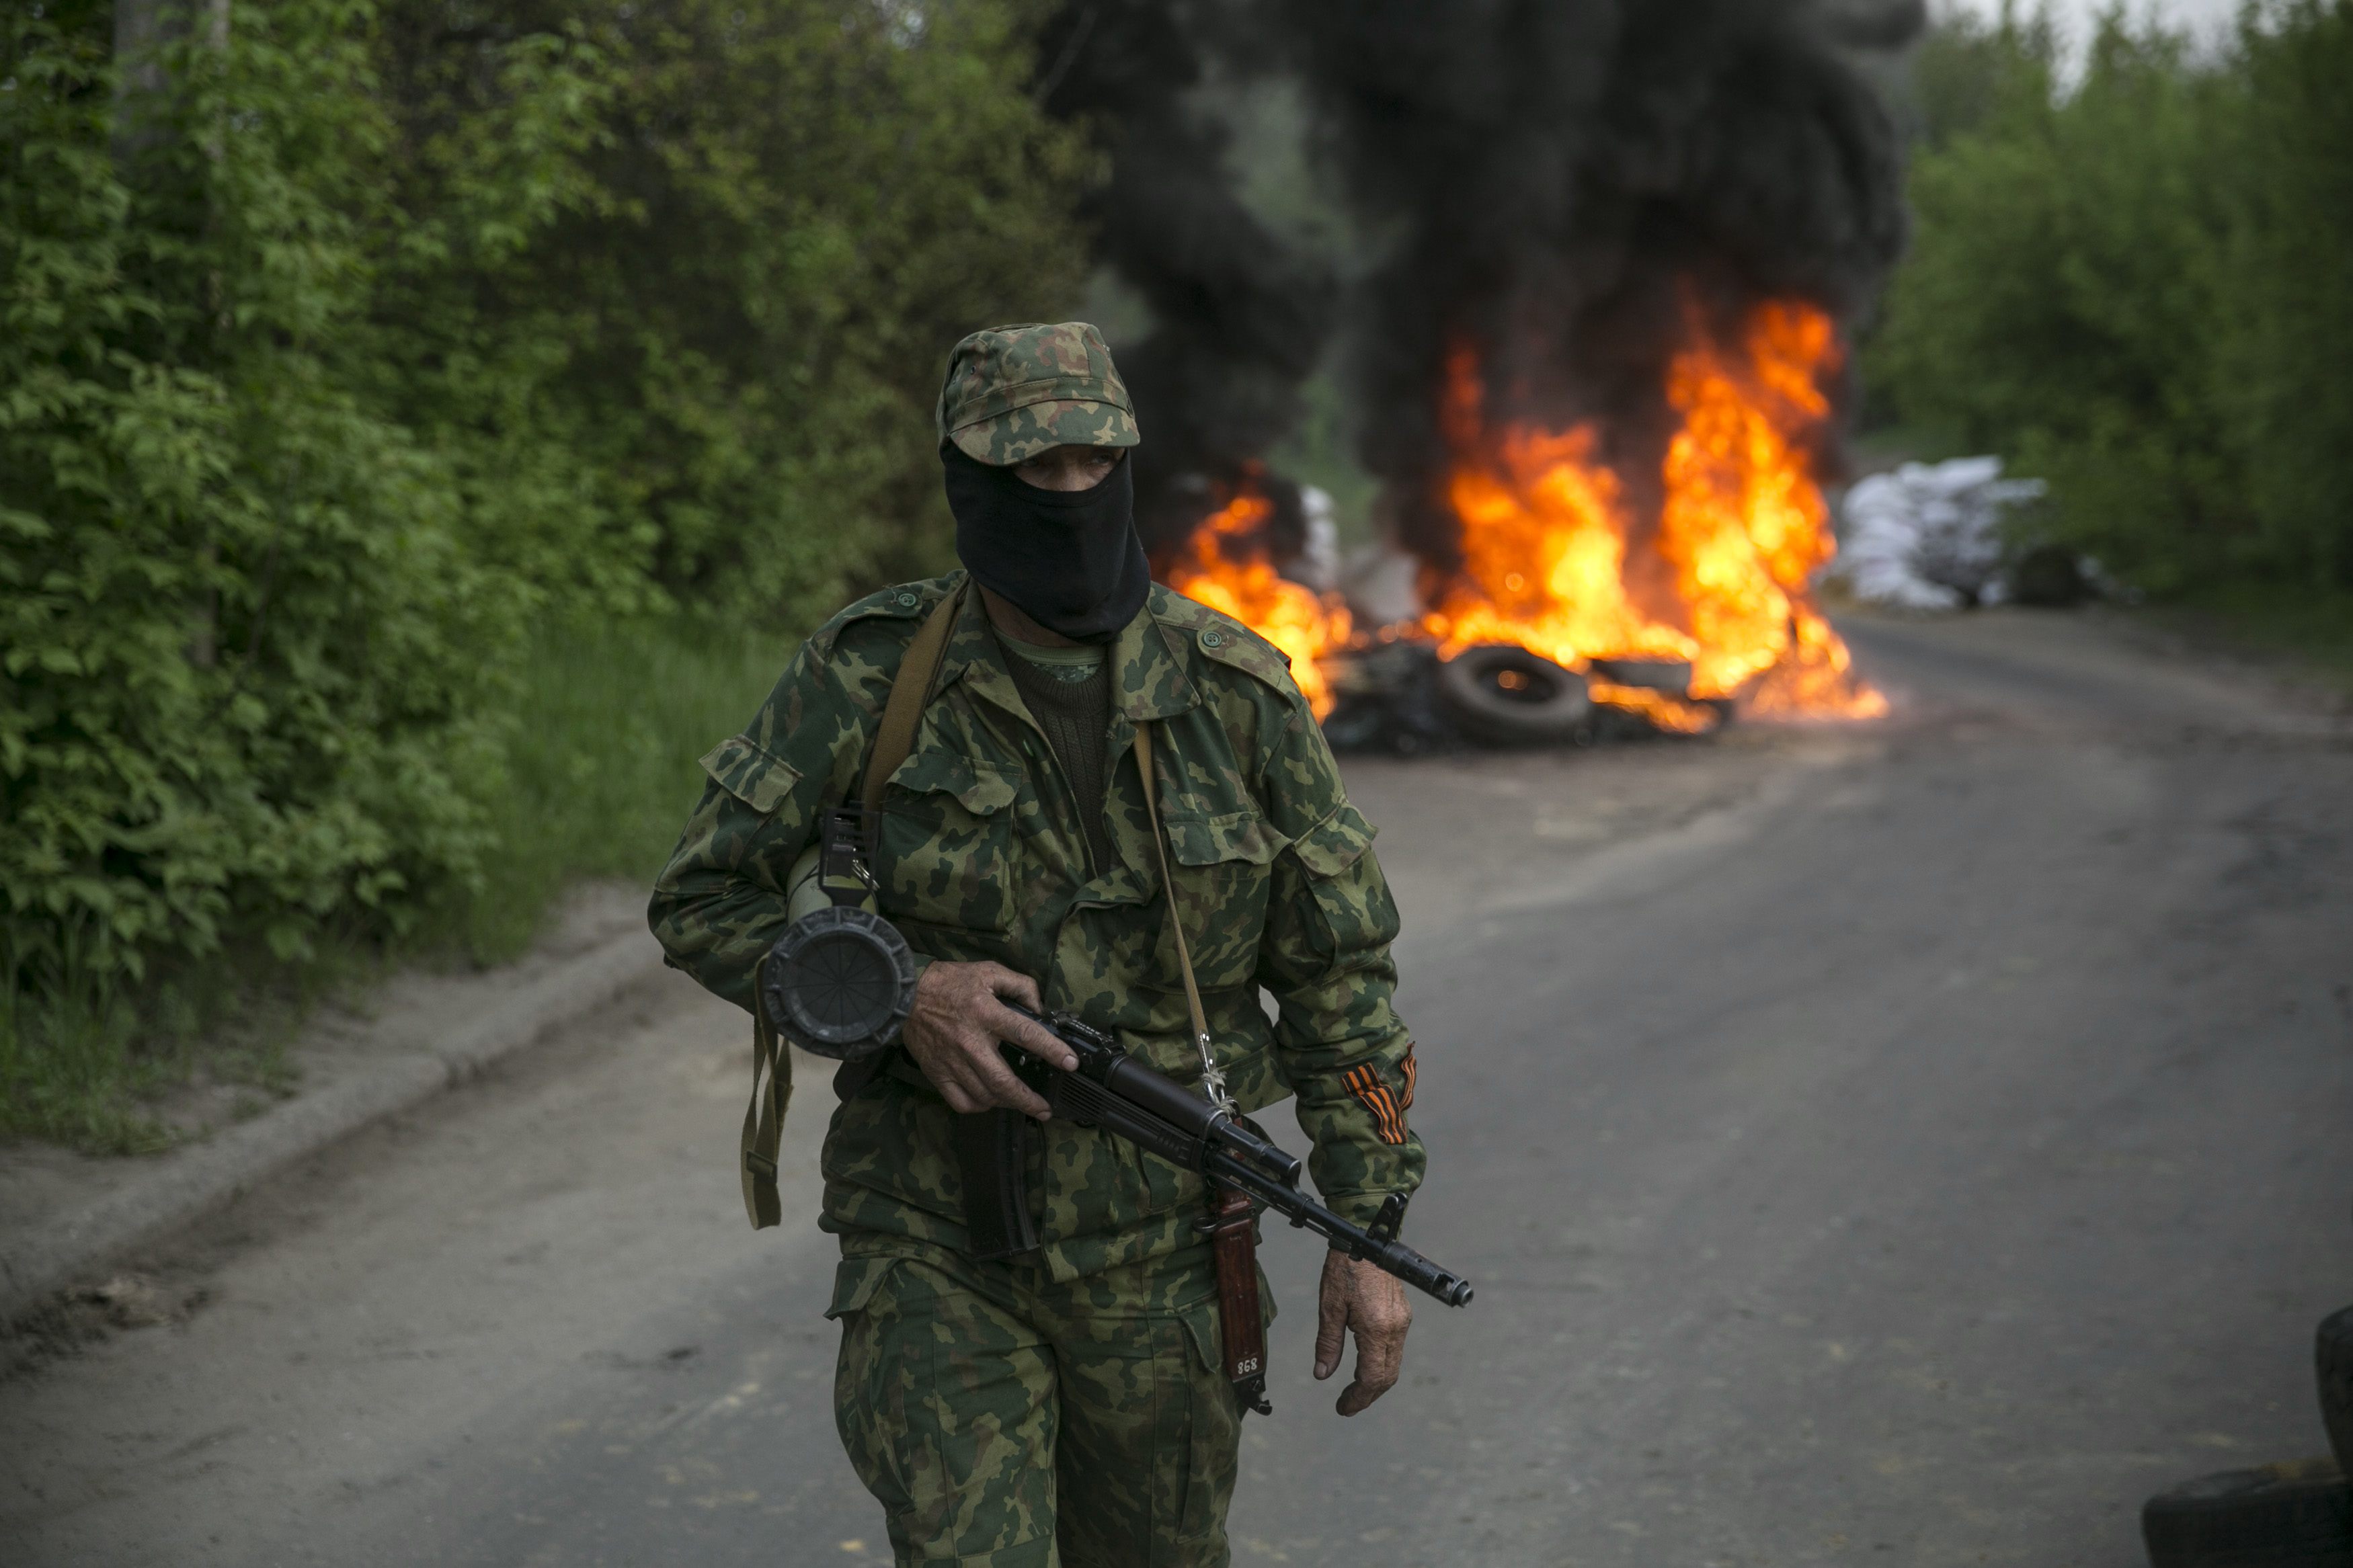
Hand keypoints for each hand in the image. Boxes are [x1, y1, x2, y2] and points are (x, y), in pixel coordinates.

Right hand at [901, 961, 1078, 1118]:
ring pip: (984, 1096)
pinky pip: (961, 1102)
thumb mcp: (988, 971)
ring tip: (1021, 1103)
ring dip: (1007, 1104)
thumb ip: (1019, 985)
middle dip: (1029, 1100)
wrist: (903, 994)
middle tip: (1045, 1109)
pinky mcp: (937, 1073)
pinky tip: (989, 1101)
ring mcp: (952, 1062)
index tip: (1070, 1063)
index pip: (1027, 1034)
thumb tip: (1039, 1008)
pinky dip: (979, 1106)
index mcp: (986, 1013)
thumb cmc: (948, 982)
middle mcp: (970, 1042)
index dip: (1052, 1050)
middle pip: (1004, 1082)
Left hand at [1314, 1248, 1411, 1415]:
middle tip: (1346, 1405)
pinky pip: (1395, 1349)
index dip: (1358, 1398)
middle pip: (1387, 1377)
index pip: (1372, 1378)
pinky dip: (1381, 1364)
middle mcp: (1396, 1328)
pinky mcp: (1403, 1314)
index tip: (1342, 1408)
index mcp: (1378, 1329)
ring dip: (1375, 1382)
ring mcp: (1403, 1321)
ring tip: (1353, 1390)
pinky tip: (1363, 1365)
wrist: (1367, 1237)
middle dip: (1367, 1396)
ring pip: (1393, 1365)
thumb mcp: (1329, 1306)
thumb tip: (1322, 1375)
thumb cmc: (1345, 1268)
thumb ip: (1328, 1343)